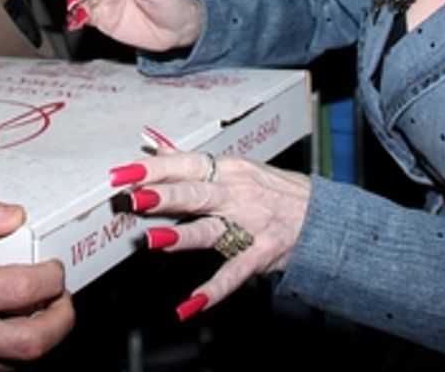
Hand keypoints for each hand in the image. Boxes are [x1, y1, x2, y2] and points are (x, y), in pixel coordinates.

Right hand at [0, 195, 72, 369]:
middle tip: (61, 301)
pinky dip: (8, 359)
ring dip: (36, 341)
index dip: (51, 279)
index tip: (53, 269)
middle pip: (29, 344)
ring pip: (13, 366)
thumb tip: (14, 216)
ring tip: (38, 315)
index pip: (22, 290)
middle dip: (59, 321)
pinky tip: (8, 335)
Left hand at [108, 150, 310, 320]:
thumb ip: (188, 159)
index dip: (153, 170)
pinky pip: (234, 273)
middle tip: (134, 199)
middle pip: (196, 194)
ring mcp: (251, 225)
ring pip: (212, 230)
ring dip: (183, 236)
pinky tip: (189, 304)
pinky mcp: (263, 254)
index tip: (121, 174)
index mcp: (227, 169)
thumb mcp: (234, 166)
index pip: (185, 166)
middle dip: (164, 196)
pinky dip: (213, 291)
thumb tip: (152, 139)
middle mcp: (237, 194)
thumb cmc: (272, 189)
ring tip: (154, 240)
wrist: (323, 217)